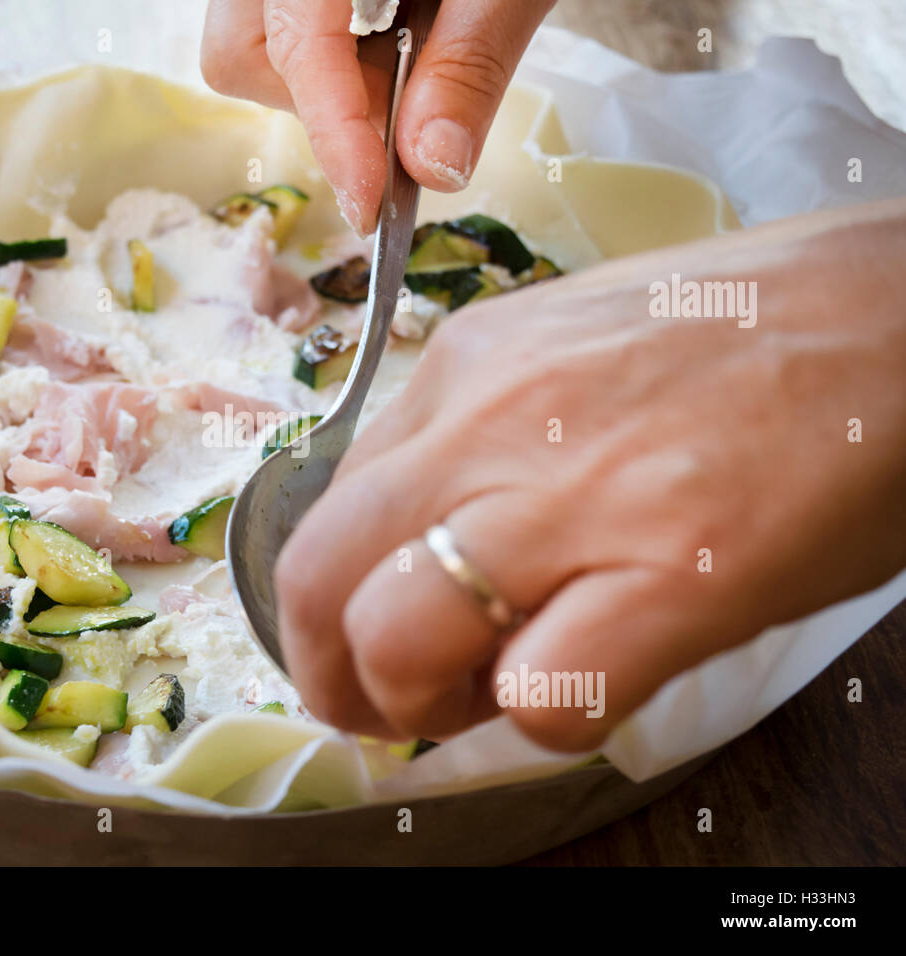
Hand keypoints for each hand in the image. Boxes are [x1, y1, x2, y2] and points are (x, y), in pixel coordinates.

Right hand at [202, 0, 554, 234]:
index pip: (295, 44)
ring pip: (249, 48)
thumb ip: (468, 65)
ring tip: (407, 54)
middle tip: (405, 103)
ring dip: (325, 85)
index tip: (371, 200)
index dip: (334, 130)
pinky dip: (332, 57)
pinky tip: (392, 35)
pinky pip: (275, 30)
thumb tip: (433, 167)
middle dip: (320, 103)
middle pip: (240, 52)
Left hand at [274, 199, 905, 749]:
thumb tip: (415, 534)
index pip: (328, 509)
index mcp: (465, 365)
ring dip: (416, 706)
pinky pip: (541, 695)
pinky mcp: (677, 573)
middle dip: (332, 673)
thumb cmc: (746, 333)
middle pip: (317, 577)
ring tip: (482, 698)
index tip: (366, 639)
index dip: (330, 602)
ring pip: (395, 640)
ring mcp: (578, 496)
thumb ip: (475, 432)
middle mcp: (493, 422)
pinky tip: (593, 682)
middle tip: (383, 705)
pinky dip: (543, 720)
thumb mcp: (567, 346)